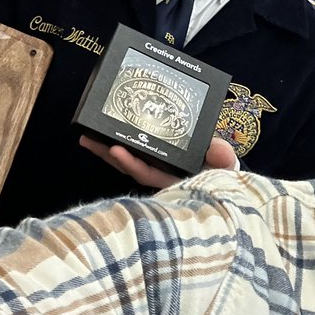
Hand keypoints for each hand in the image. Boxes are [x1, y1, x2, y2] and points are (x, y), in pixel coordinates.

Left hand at [78, 135, 237, 189]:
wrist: (227, 179)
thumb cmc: (223, 173)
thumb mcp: (226, 166)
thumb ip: (222, 158)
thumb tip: (219, 150)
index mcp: (173, 179)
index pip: (147, 173)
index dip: (131, 163)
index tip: (116, 149)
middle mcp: (161, 176)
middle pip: (129, 167)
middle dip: (108, 154)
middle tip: (87, 138)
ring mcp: (157, 169)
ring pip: (128, 160)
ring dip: (107, 149)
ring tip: (87, 135)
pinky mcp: (155, 161)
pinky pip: (136, 154)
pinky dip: (122, 145)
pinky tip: (106, 135)